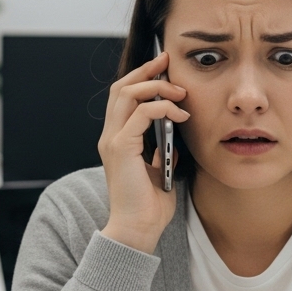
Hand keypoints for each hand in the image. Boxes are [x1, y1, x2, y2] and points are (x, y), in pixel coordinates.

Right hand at [97, 51, 190, 253]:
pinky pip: (140, 114)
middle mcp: (111, 136)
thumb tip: (174, 141)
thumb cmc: (149, 207)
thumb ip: (161, 153)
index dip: (142, 79)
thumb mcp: (159, 172)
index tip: (164, 68)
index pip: (123, 98)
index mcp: (118, 140)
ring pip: (127, 94)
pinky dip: (162, 108)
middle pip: (121, 88)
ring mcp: (113, 141)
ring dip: (156, 87)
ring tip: (180, 93)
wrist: (138, 229)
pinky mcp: (121, 148)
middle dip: (146, 71)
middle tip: (168, 62)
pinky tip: (180, 115)